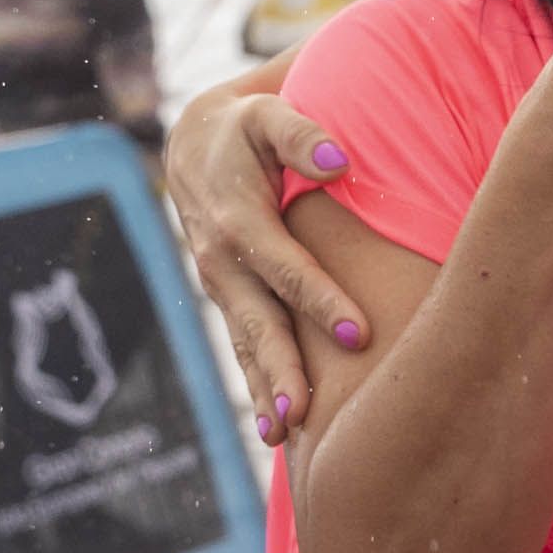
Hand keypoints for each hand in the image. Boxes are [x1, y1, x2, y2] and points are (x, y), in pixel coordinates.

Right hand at [164, 80, 361, 441]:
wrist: (193, 145)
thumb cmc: (246, 129)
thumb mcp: (268, 115)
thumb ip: (302, 134)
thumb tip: (339, 160)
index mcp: (239, 220)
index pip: (286, 267)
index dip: (321, 300)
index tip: (359, 333)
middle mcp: (222, 262)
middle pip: (259, 322)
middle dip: (283, 368)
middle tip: (306, 413)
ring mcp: (221, 285)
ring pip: (246, 345)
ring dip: (264, 390)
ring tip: (283, 436)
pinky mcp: (227, 298)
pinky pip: (242, 347)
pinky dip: (256, 386)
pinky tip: (275, 429)